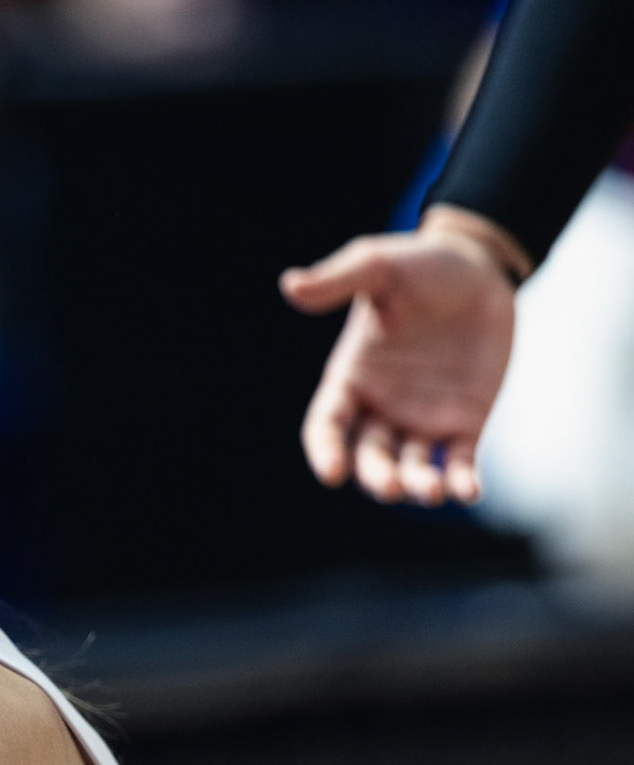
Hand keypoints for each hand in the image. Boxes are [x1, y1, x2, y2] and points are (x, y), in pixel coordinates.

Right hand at [279, 205, 524, 505]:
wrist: (480, 269)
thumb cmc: (420, 267)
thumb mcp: (378, 266)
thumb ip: (337, 280)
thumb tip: (290, 285)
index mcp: (351, 378)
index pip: (327, 425)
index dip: (325, 451)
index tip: (332, 473)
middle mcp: (381, 407)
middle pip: (369, 456)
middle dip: (376, 476)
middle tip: (389, 487)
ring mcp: (422, 418)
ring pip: (412, 466)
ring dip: (417, 485)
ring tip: (431, 492)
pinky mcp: (465, 421)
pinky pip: (459, 460)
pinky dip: (461, 481)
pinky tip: (468, 491)